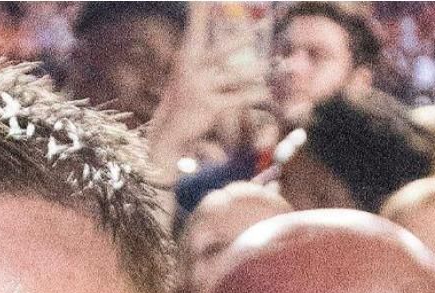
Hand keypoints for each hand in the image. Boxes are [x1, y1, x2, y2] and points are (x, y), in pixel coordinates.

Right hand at [143, 5, 268, 182]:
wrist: (165, 138)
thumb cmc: (178, 108)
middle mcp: (189, 70)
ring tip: (268, 66)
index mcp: (184, 59)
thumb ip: (200, 63)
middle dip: (238, 40)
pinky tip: (266, 93)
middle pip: (218, 50)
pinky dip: (254, 95)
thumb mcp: (184, 81)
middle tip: (258, 28)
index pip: (194, 28)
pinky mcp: (210, 106)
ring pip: (234, 76)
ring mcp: (199, 88)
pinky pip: (239, 98)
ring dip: (254, 72)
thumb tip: (223, 51)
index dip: (199, 11)